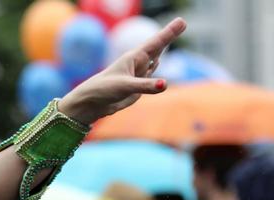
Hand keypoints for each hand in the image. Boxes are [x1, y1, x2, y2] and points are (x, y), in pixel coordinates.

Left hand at [58, 17, 185, 124]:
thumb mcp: (126, 86)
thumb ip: (145, 86)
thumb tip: (165, 84)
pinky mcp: (137, 87)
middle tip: (182, 22)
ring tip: (172, 34)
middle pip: (158, 47)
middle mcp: (137, 64)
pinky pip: (149, 75)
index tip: (182, 21)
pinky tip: (156, 62)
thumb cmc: (104, 90)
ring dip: (162, 49)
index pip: (156, 43)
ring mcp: (138, 75)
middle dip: (169, 36)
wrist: (91, 104)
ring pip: (154, 60)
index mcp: (134, 58)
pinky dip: (154, 67)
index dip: (169, 32)